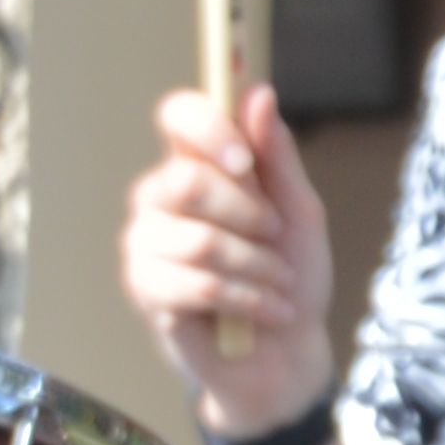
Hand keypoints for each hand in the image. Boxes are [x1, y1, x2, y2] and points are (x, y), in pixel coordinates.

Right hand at [122, 81, 337, 435]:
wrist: (286, 353)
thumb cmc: (290, 276)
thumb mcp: (298, 211)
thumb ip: (276, 156)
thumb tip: (257, 92)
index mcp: (195, 164)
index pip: (177, 116)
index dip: (207, 128)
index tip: (245, 159)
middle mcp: (159, 197)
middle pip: (185, 180)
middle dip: (246, 213)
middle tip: (274, 235)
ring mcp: (145, 244)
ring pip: (198, 240)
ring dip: (256, 265)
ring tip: (277, 284)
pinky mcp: (146, 290)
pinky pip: (197, 284)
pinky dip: (247, 298)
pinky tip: (266, 310)